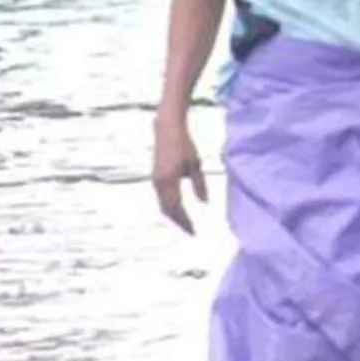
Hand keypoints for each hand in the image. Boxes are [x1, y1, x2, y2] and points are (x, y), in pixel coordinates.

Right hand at [152, 115, 206, 233]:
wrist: (167, 129)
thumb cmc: (184, 144)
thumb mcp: (196, 164)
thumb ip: (199, 184)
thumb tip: (205, 202)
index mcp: (169, 180)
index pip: (176, 208)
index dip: (184, 221)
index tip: (193, 231)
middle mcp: (159, 182)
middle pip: (167, 209)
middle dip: (178, 221)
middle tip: (190, 231)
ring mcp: (155, 179)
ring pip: (162, 204)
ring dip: (173, 214)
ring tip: (185, 223)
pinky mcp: (155, 176)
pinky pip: (161, 197)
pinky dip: (169, 205)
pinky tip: (178, 208)